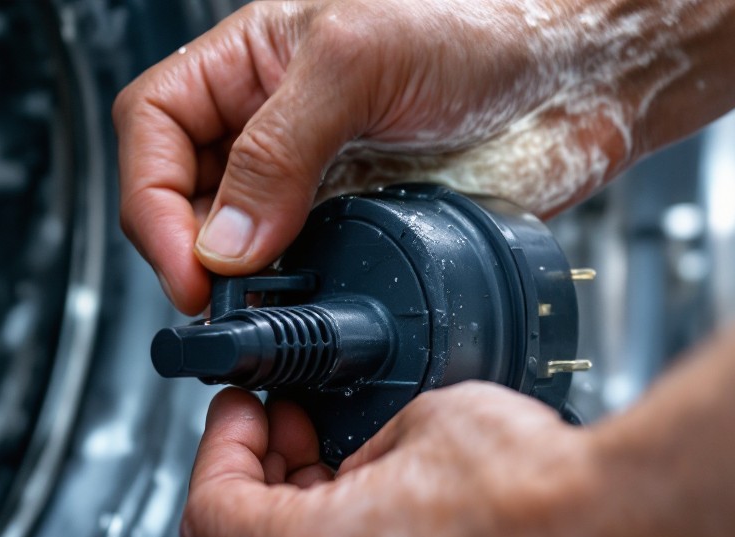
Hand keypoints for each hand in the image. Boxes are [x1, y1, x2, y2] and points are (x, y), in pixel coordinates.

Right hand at [114, 0, 665, 313]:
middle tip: (221, 298)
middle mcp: (270, 125)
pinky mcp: (356, 230)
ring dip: (240, 287)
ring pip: (236, 247)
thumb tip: (223, 241)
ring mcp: (312, 184)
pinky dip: (294, 302)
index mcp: (248, 63)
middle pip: (180, 197)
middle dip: (188, 252)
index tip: (188, 263)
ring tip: (262, 310)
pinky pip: (302, 276)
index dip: (151, 200)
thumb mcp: (357, 63)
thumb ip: (276, 151)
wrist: (582, 74)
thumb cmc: (483, 24)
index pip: (153, 129)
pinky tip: (308, 306)